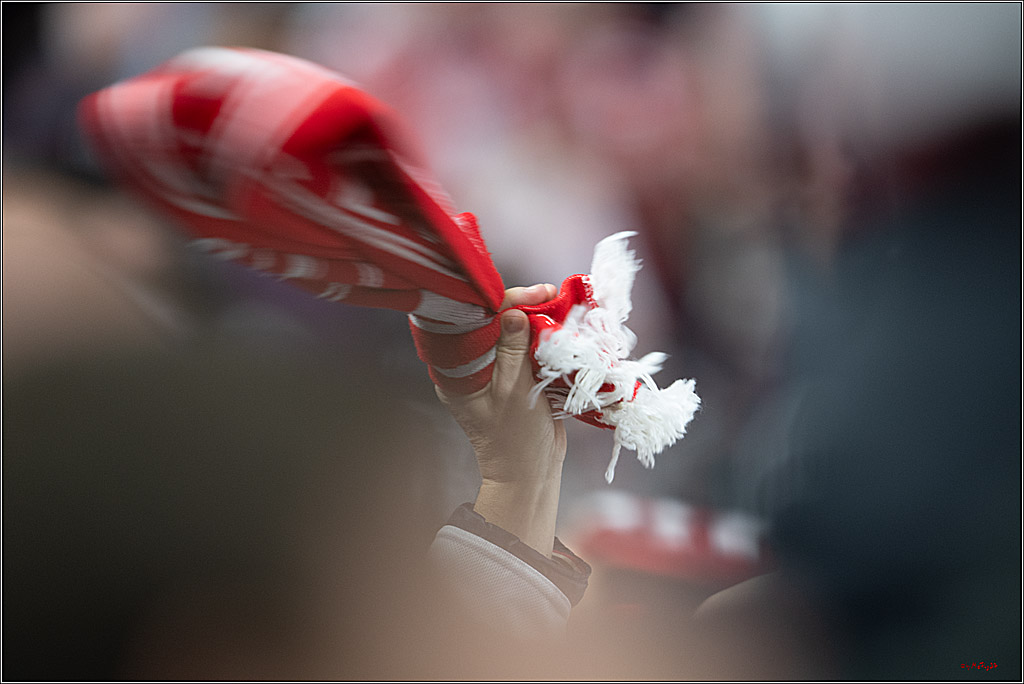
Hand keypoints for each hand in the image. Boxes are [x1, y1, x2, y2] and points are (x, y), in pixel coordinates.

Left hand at [435, 283, 565, 555]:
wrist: (529, 474)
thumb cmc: (515, 440)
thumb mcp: (514, 393)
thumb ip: (513, 352)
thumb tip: (512, 312)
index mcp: (457, 371)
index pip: (475, 322)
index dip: (503, 301)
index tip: (535, 293)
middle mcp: (470, 366)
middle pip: (492, 322)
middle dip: (522, 305)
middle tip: (551, 294)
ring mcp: (493, 370)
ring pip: (511, 332)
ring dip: (535, 317)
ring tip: (559, 303)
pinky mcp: (513, 376)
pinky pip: (525, 348)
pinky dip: (542, 335)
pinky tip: (559, 323)